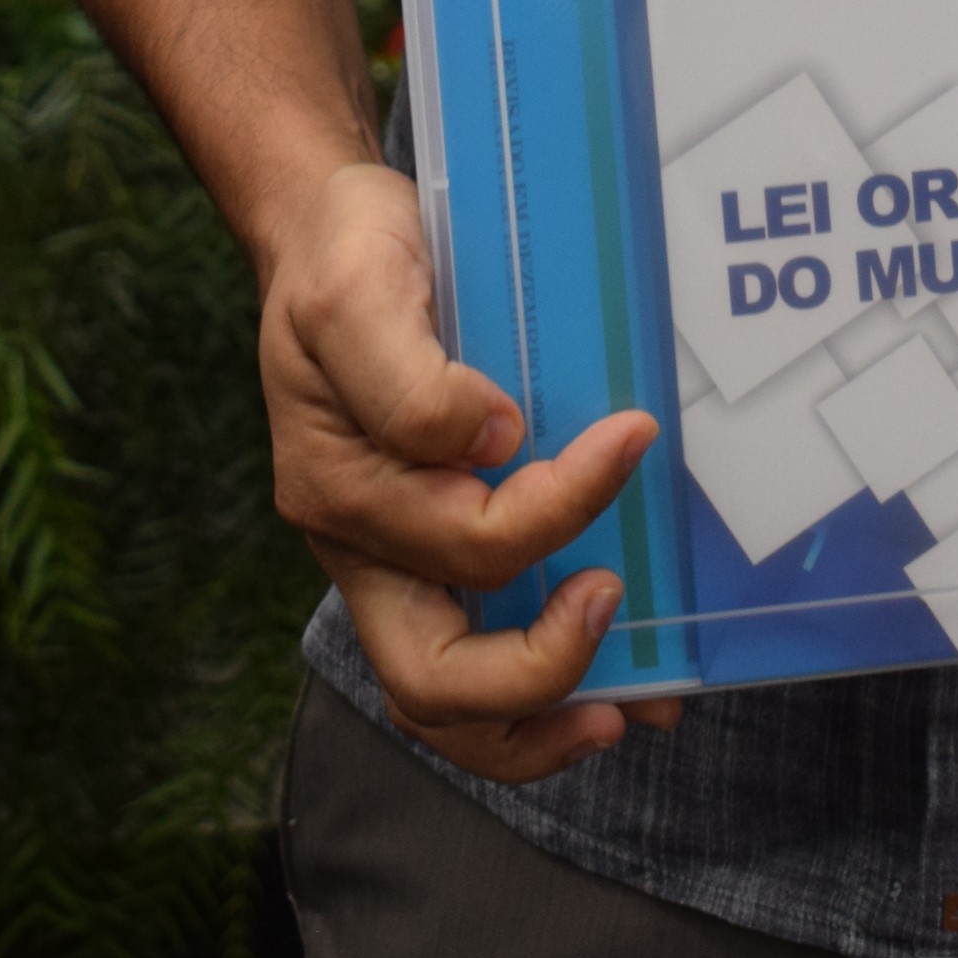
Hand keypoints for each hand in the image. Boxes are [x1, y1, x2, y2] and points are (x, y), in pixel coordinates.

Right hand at [262, 159, 685, 783]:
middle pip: (432, 681)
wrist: (323, 236)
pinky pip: (478, 649)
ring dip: (540, 721)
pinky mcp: (431, 551)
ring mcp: (395, 563)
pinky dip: (545, 687)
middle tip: (614, 601)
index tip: (630, 437)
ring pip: (449, 700)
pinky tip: (622, 683)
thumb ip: (410, 382)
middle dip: (537, 672)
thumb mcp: (357, 296)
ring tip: (634, 708)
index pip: (464, 544)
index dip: (559, 508)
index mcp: (343, 496)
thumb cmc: (341, 263)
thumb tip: (493, 440)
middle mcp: (366, 550)